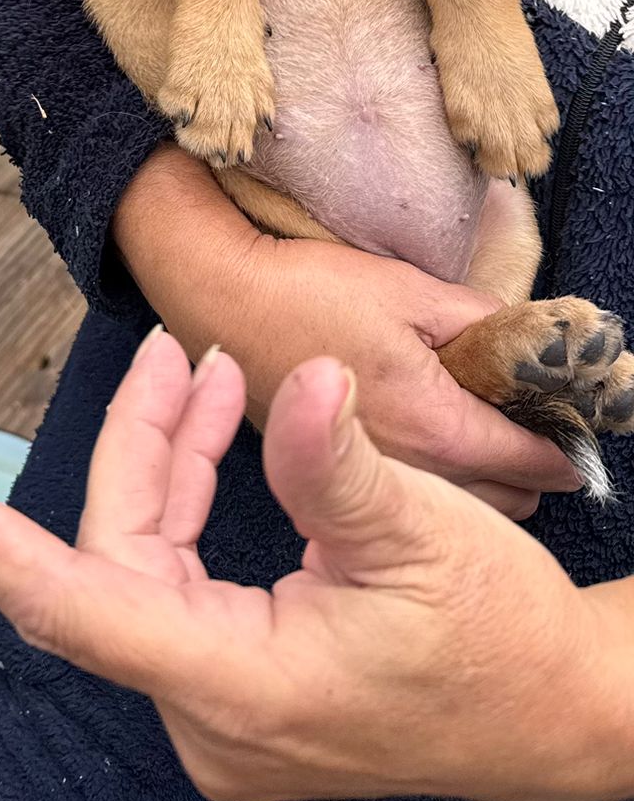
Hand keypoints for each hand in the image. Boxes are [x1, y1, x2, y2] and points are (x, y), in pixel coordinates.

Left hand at [0, 333, 633, 800]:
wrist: (556, 712)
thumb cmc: (494, 635)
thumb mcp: (420, 535)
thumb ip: (334, 462)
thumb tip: (295, 381)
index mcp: (236, 685)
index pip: (74, 605)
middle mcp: (208, 714)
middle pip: (117, 560)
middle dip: (138, 447)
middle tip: (177, 353)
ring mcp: (222, 710)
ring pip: (146, 566)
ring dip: (167, 467)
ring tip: (208, 376)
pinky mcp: (242, 693)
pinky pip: (180, 586)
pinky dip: (190, 505)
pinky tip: (218, 434)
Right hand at [112, 145, 579, 516]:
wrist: (222, 302)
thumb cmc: (312, 291)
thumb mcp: (413, 291)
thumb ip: (486, 325)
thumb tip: (537, 344)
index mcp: (437, 428)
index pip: (536, 460)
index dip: (567, 439)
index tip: (577, 416)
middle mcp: (411, 476)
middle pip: (511, 499)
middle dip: (532, 464)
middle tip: (532, 414)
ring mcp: (374, 487)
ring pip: (467, 509)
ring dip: (489, 478)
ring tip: (483, 425)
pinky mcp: (345, 481)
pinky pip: (422, 500)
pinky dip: (443, 480)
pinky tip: (431, 438)